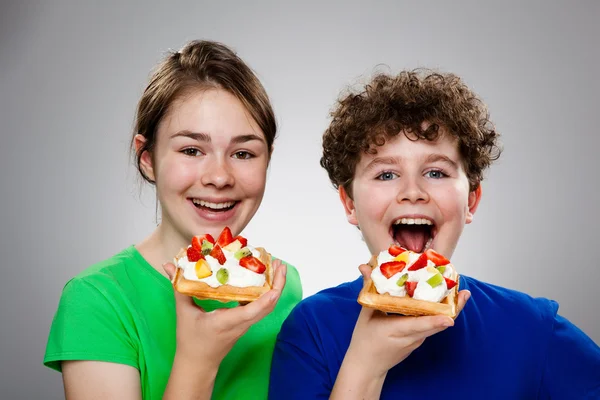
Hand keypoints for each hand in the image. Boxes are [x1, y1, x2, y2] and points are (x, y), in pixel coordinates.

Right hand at [163, 259, 286, 368]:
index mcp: (227, 322)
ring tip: (276, 266)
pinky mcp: (245, 323)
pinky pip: (261, 307)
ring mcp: (245, 324)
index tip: (274, 286)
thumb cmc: (191, 340)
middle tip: (279, 263)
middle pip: (267, 306)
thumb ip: (179, 287)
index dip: (264, 300)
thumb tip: (169, 265)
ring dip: (275, 287)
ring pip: (267, 307)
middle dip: (277, 285)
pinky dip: (267, 293)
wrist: (198, 363)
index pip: (250, 312)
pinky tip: (264, 279)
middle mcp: (241, 323)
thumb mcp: (183, 313)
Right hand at [346, 263, 469, 378]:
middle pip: (437, 325)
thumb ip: (368, 289)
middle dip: (453, 310)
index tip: (449, 318)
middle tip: (464, 293)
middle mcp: (411, 337)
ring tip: (461, 294)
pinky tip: (447, 301)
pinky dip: (441, 314)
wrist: (368, 366)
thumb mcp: (366, 313)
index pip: (417, 326)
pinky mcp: (420, 340)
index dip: (434, 322)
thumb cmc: (365, 339)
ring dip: (451, 310)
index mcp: (395, 330)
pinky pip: (433, 326)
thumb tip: (365, 267)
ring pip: (437, 325)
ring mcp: (418, 340)